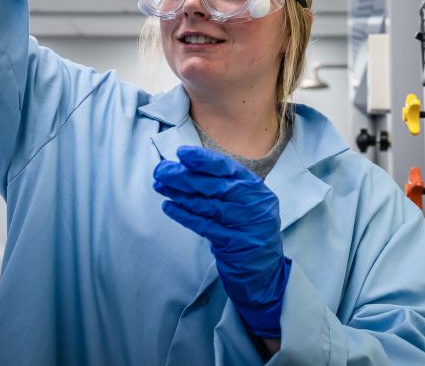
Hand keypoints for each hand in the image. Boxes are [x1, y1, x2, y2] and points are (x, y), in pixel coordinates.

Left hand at [153, 146, 290, 338]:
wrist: (263, 272)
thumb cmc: (249, 232)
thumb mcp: (245, 204)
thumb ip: (225, 187)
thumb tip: (188, 168)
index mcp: (256, 189)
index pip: (228, 168)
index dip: (203, 160)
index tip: (181, 153)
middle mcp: (254, 204)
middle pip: (214, 185)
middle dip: (184, 176)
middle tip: (162, 171)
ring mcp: (245, 224)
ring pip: (207, 204)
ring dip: (180, 194)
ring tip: (160, 185)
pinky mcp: (234, 243)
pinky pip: (204, 226)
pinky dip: (185, 215)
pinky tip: (169, 206)